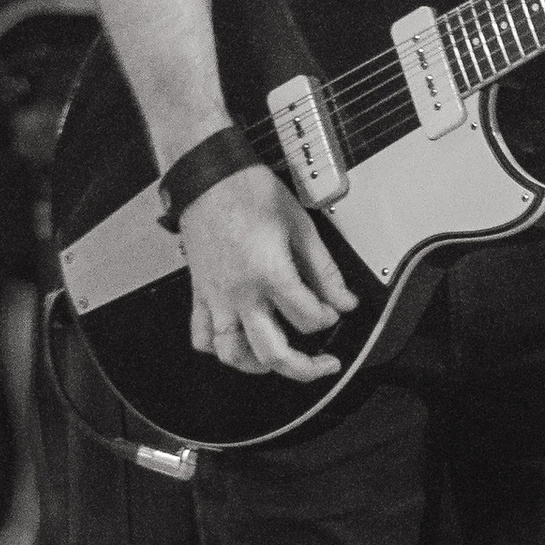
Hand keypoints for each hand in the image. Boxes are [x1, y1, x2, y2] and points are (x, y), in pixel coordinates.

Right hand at [178, 164, 356, 380]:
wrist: (208, 176)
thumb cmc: (249, 192)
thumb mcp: (300, 224)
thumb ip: (324, 269)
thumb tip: (344, 299)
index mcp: (269, 274)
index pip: (308, 317)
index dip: (329, 318)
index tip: (335, 310)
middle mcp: (241, 294)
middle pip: (273, 353)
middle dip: (304, 368)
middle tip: (323, 365)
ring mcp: (216, 298)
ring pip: (232, 354)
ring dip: (257, 366)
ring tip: (277, 360)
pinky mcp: (200, 294)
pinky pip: (201, 335)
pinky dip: (217, 347)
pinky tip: (236, 341)